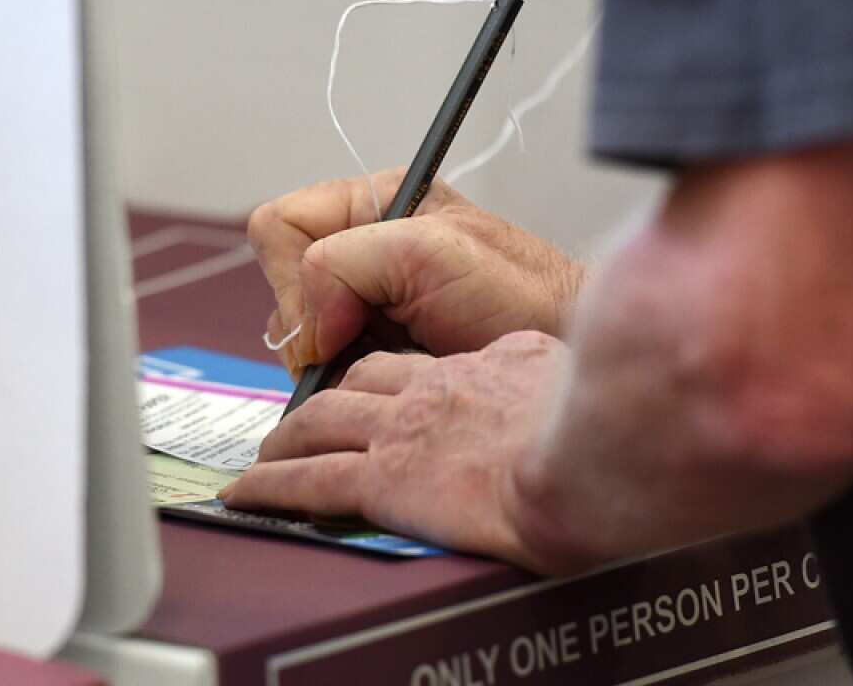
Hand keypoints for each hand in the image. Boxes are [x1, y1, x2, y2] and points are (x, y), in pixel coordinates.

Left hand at [219, 331, 568, 571]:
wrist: (594, 458)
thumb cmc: (605, 428)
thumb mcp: (585, 379)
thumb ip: (554, 375)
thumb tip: (553, 379)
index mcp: (489, 363)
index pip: (424, 359)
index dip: (391, 371)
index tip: (383, 386)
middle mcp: (437, 388)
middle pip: (362, 380)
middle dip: (330, 394)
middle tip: (309, 415)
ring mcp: (406, 430)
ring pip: (323, 421)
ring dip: (289, 436)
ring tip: (269, 452)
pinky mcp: (387, 476)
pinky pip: (311, 480)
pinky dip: (271, 487)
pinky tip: (247, 495)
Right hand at [248, 170, 584, 377]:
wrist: (565, 348)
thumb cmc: (517, 295)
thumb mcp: (426, 252)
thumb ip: (341, 264)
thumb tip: (304, 328)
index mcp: (371, 202)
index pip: (277, 227)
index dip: (294, 279)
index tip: (341, 319)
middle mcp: (362, 246)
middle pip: (281, 286)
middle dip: (316, 325)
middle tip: (371, 344)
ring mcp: (368, 300)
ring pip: (299, 335)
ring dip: (336, 357)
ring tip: (396, 358)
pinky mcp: (377, 345)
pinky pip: (326, 368)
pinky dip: (351, 379)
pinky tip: (397, 375)